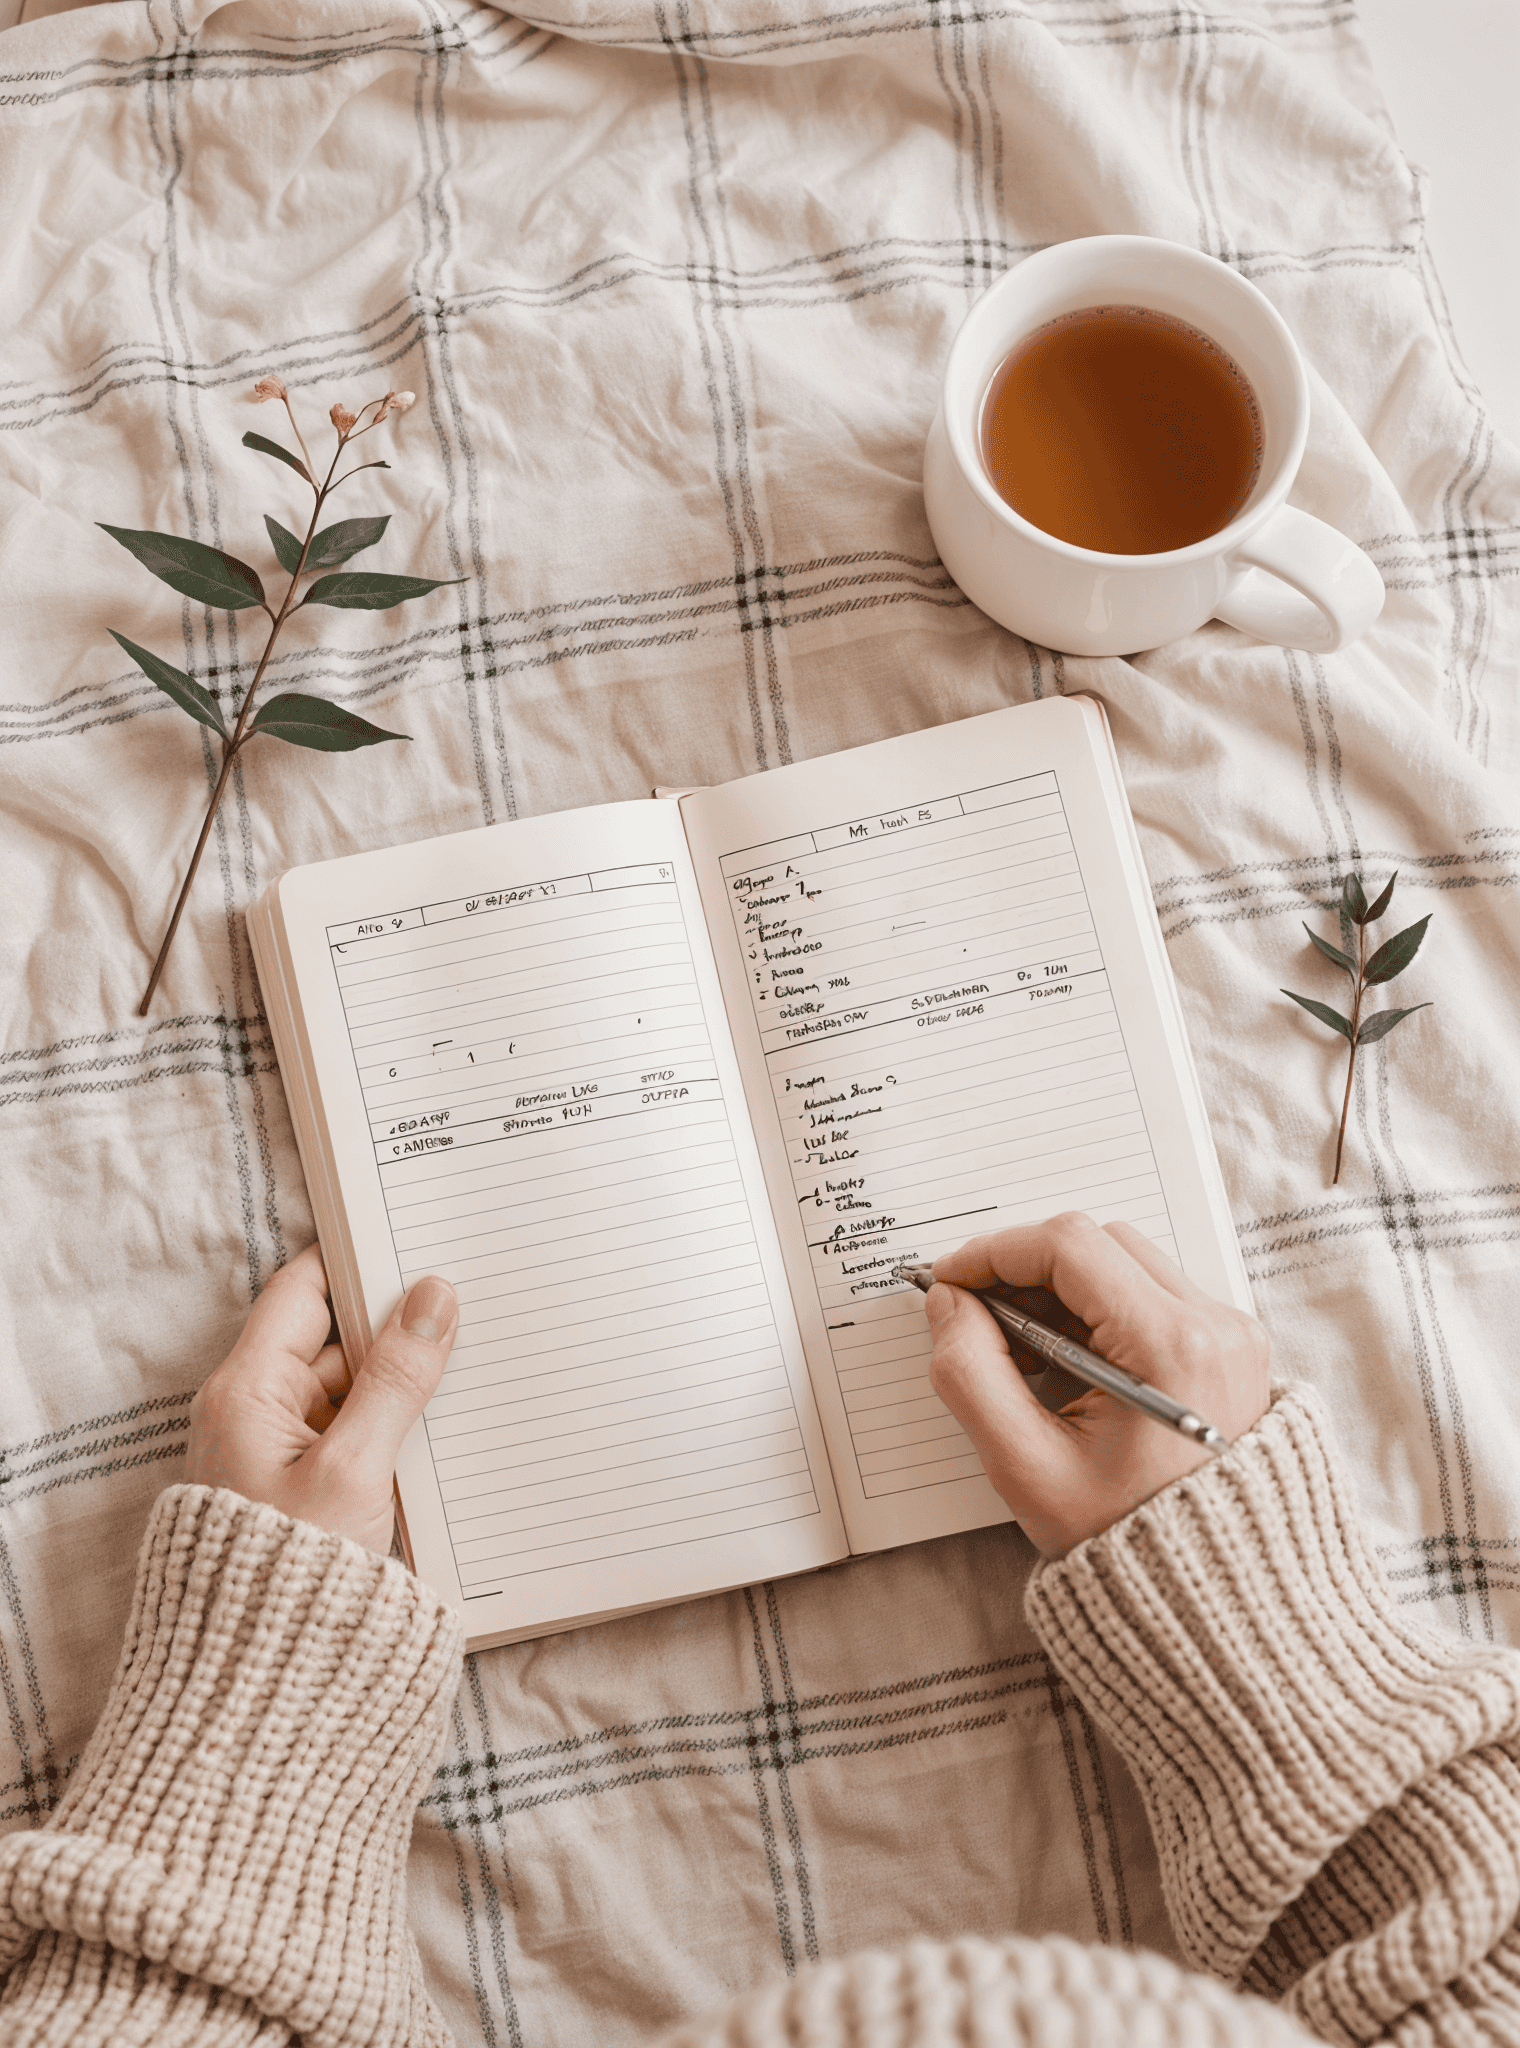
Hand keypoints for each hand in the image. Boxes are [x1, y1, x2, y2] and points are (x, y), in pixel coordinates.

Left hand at [185, 1242, 457, 1553]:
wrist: (260, 1687)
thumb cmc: (290, 1581)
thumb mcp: (355, 1469)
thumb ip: (397, 1379)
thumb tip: (432, 1297)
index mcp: (247, 1391)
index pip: (301, 1291)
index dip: (356, 1262)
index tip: (415, 1241)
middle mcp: (253, 1412)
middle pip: (330, 1339)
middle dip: (394, 1327)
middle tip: (464, 1305)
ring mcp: (276, 1452)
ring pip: (346, 1389)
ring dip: (399, 1382)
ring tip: (468, 1366)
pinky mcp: (300, 1489)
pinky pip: (350, 1433)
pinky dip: (391, 1425)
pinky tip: (441, 1428)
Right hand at [925, 1213, 1269, 1556]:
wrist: (1210, 1596)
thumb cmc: (1123, 1541)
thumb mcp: (1024, 1465)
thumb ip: (970, 1373)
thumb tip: (950, 1303)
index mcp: (1172, 1346)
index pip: (1070, 1246)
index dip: (995, 1252)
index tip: (951, 1280)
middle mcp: (1216, 1325)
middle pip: (1100, 1243)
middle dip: (1026, 1268)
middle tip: (978, 1317)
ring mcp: (1232, 1334)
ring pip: (1127, 1261)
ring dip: (1061, 1287)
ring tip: (1021, 1350)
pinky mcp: (1231, 1347)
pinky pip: (1154, 1292)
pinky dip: (1098, 1307)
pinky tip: (1065, 1358)